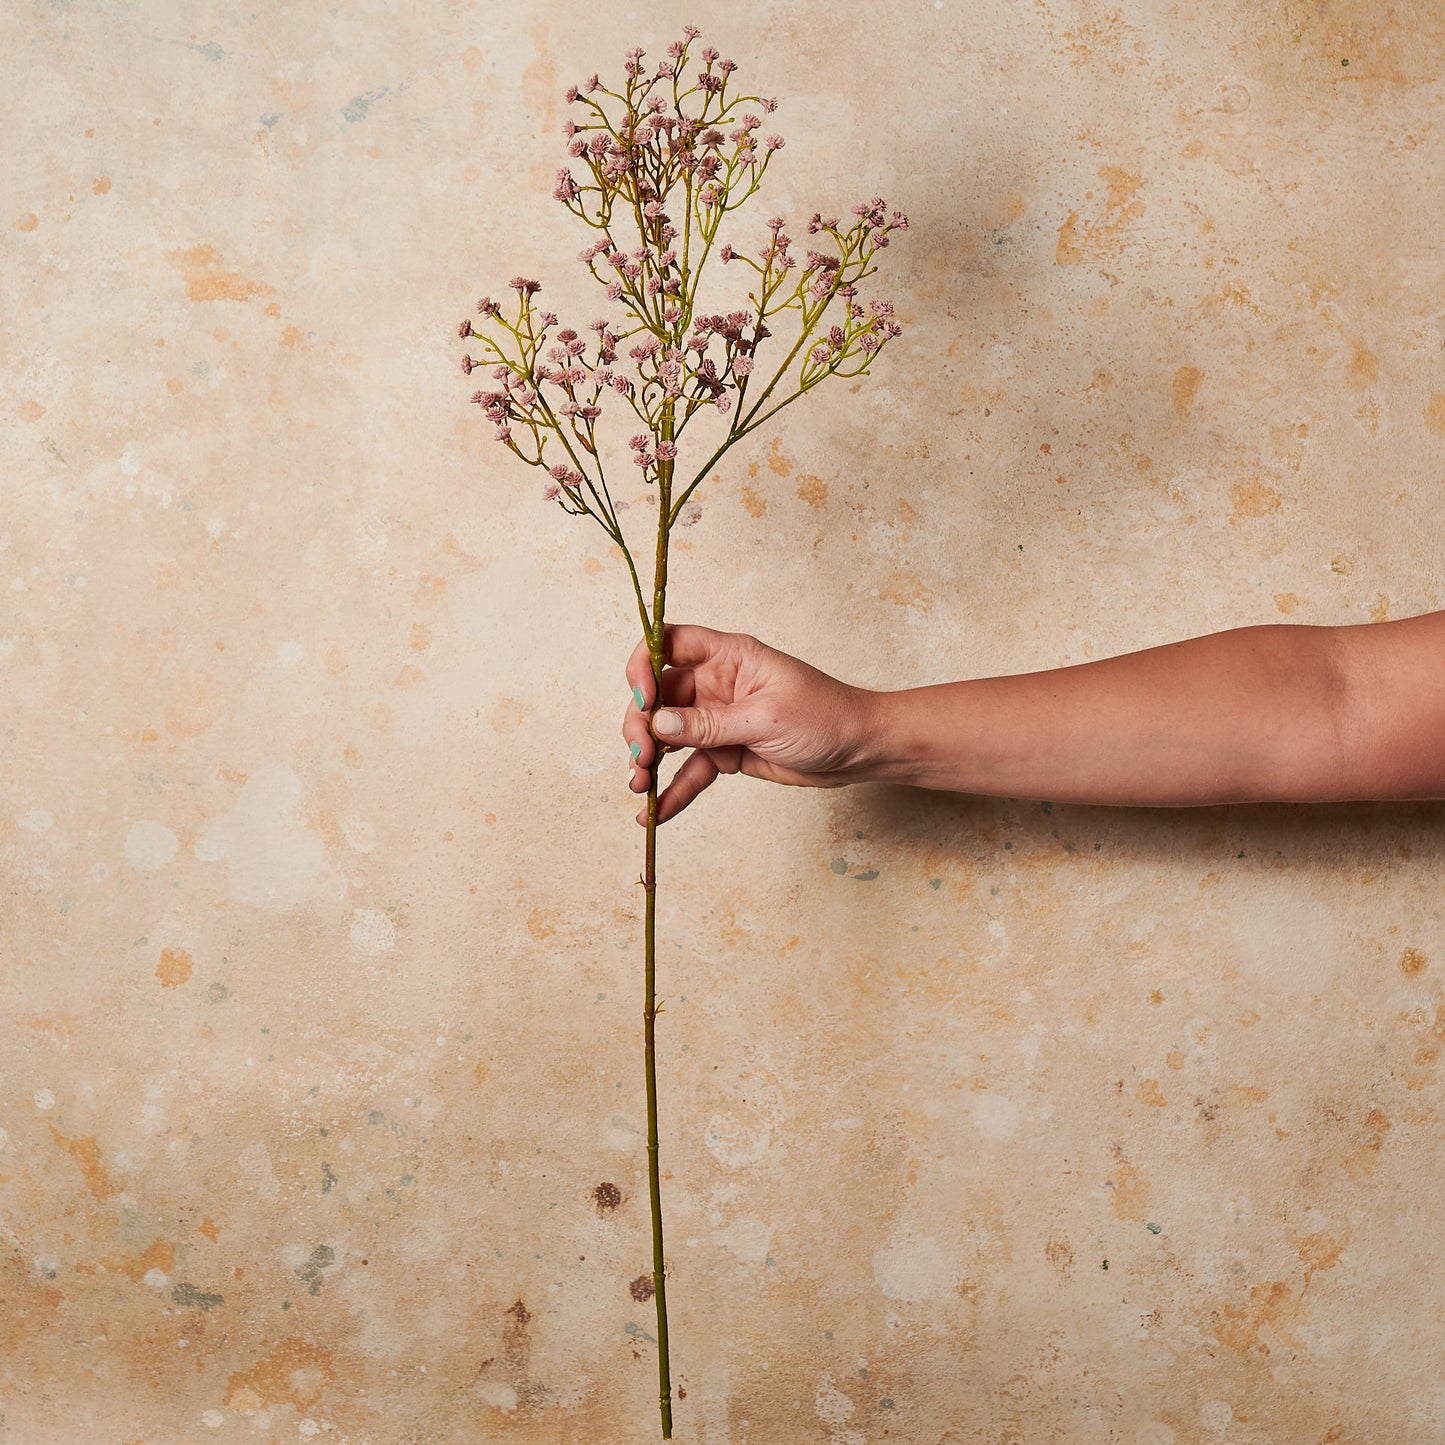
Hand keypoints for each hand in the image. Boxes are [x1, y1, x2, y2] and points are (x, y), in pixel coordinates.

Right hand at [623, 623, 881, 824]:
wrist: (860, 750)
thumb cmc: (826, 716)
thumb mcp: (765, 717)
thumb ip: (709, 724)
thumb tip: (658, 725)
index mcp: (729, 656)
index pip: (669, 643)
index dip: (644, 664)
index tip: (642, 699)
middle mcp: (716, 683)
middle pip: (658, 695)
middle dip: (641, 725)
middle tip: (640, 757)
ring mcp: (718, 718)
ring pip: (667, 735)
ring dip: (648, 759)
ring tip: (639, 786)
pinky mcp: (725, 752)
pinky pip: (690, 770)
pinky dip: (673, 790)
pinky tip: (655, 812)